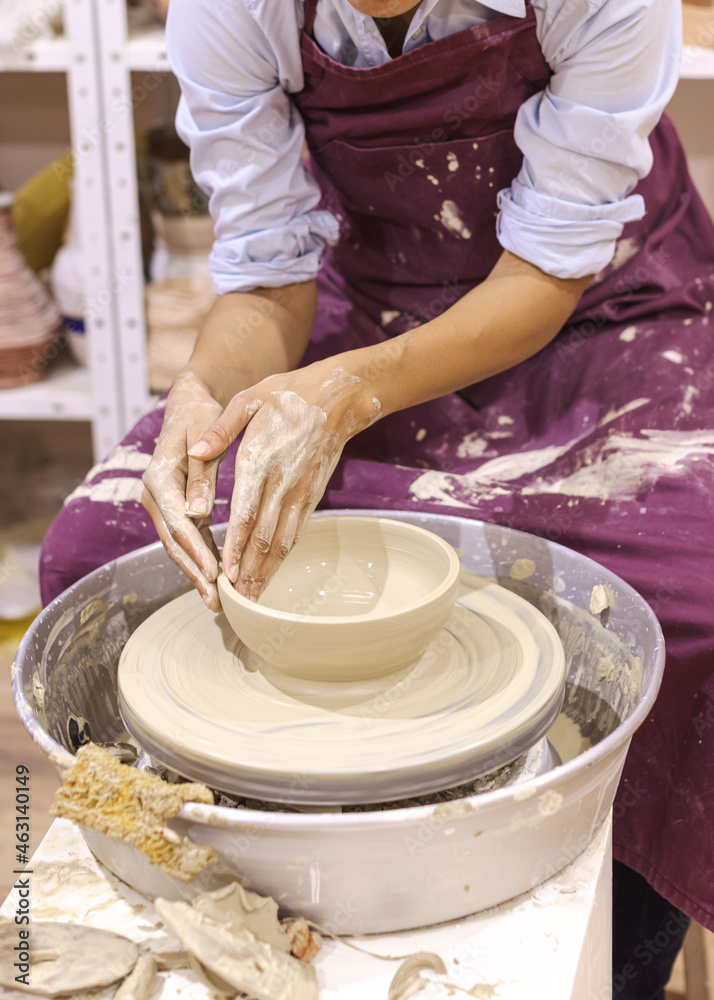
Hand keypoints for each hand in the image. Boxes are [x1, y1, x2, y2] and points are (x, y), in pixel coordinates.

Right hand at [142, 372, 225, 609]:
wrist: (186, 404)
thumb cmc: (198, 415)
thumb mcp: (203, 437)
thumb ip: (201, 474)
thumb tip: (199, 512)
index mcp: (159, 476)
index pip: (178, 521)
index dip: (197, 550)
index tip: (215, 572)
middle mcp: (154, 494)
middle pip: (174, 541)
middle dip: (194, 571)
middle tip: (215, 599)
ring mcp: (160, 502)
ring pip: (176, 544)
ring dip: (194, 571)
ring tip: (215, 599)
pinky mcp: (172, 506)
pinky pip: (184, 536)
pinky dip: (197, 557)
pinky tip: (213, 578)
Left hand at [187, 362, 380, 600]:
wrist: (340, 397)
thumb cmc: (289, 394)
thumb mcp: (250, 399)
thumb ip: (221, 429)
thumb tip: (195, 452)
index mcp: (260, 459)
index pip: (246, 512)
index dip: (236, 546)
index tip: (225, 573)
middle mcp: (281, 482)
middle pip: (263, 536)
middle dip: (248, 571)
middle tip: (234, 600)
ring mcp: (299, 492)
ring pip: (282, 540)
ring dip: (266, 571)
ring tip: (251, 598)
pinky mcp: (311, 496)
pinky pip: (295, 532)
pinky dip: (281, 557)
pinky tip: (270, 572)